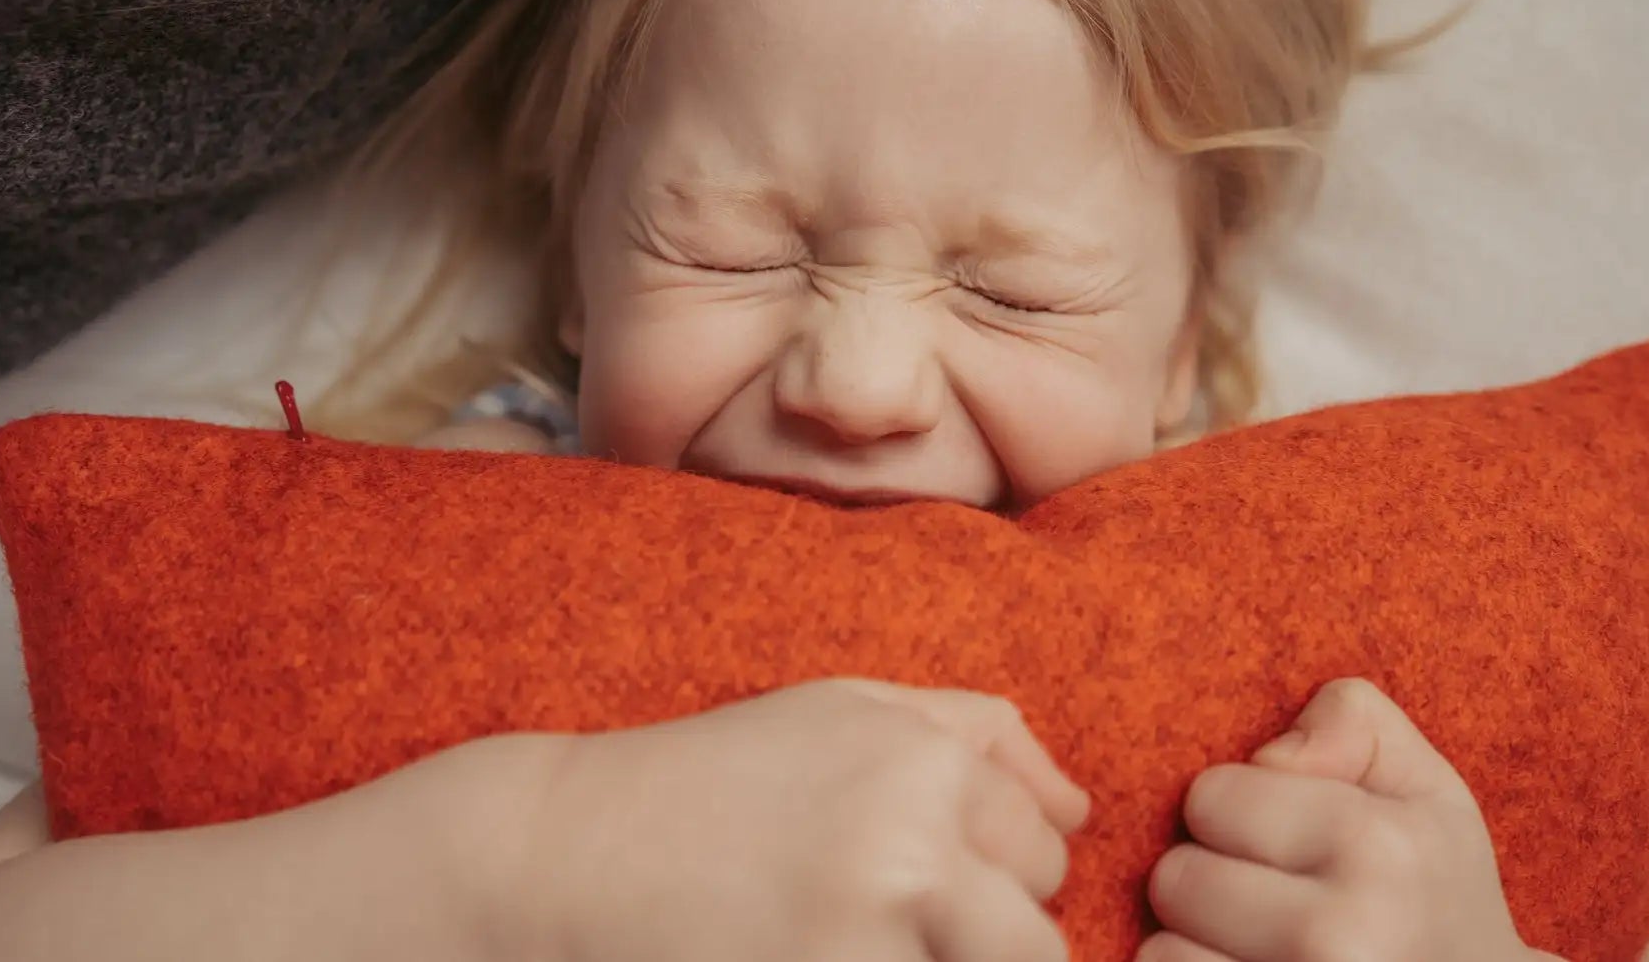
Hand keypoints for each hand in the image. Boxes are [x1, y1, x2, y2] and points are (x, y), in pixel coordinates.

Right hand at [515, 678, 1090, 961]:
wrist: (567, 855)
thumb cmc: (712, 777)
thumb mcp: (843, 711)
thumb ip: (975, 731)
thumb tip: (1081, 806)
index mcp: (924, 758)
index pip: (1048, 843)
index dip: (993, 871)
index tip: (906, 873)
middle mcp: (914, 842)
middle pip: (1039, 932)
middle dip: (985, 937)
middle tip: (884, 916)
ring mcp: (871, 936)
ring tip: (864, 935)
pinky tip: (820, 953)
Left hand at [1142, 678, 1539, 961]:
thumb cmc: (1433, 887)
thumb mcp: (1423, 786)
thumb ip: (1351, 720)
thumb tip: (1269, 756)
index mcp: (1377, 848)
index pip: (1210, 798)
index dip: (1232, 812)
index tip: (1276, 840)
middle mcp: (1340, 937)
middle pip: (1174, 879)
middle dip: (1207, 882)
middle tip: (1264, 900)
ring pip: (1162, 954)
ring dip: (1195, 947)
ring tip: (1257, 945)